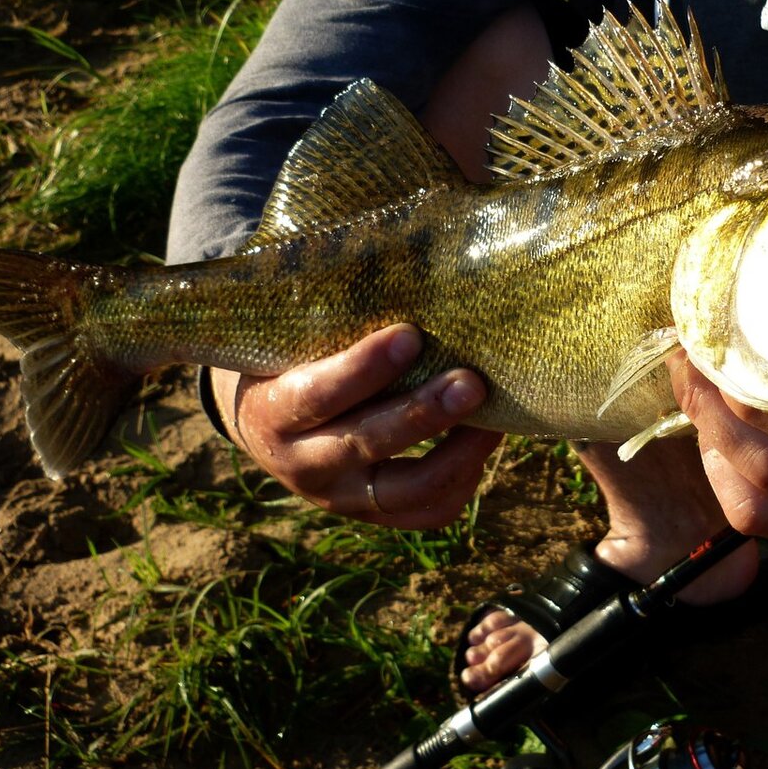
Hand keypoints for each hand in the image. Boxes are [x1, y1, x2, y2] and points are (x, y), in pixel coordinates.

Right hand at [209, 324, 501, 526]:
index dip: (363, 368)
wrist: (272, 422)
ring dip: (456, 455)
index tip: (409, 334)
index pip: (318, 395)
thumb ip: (334, 312)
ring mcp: (340, 498)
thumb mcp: (294, 337)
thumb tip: (403, 253)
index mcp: (273, 411)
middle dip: (422, 414)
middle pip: (365, 444)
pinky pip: (426, 512)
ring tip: (494, 417)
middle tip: (471, 381)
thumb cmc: (295, 357)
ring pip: (403, 490)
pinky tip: (483, 440)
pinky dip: (461, 480)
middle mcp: (302, 463)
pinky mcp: (374, 515)